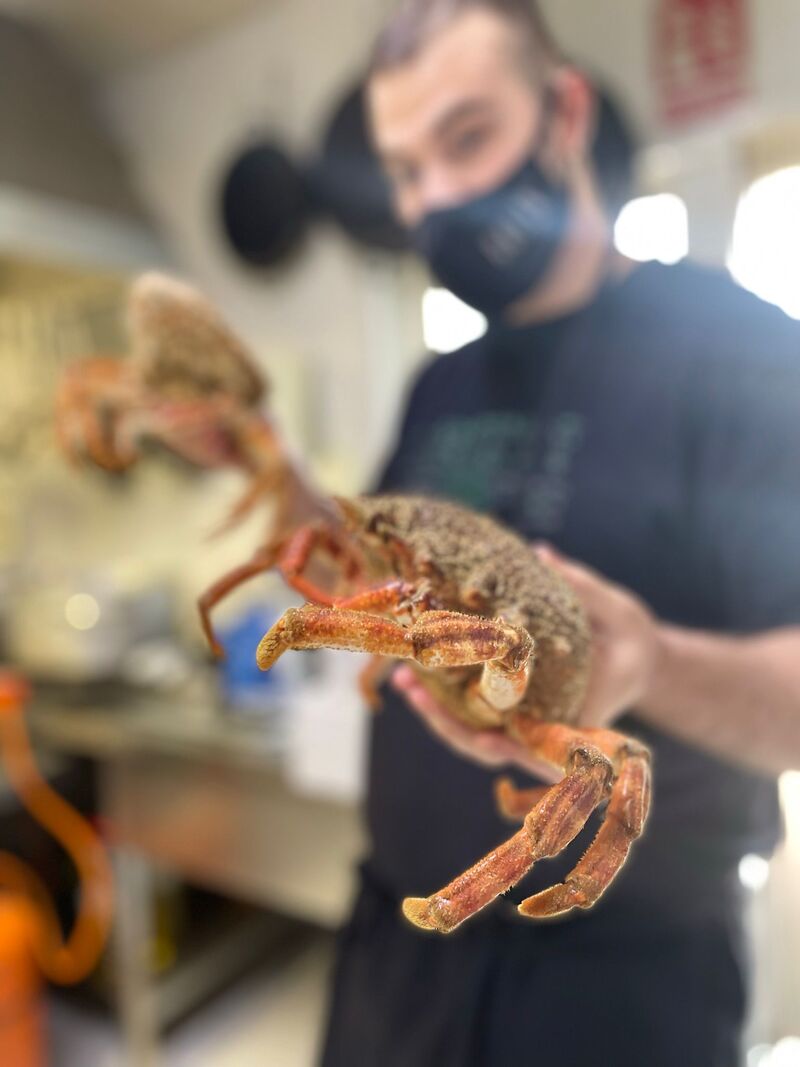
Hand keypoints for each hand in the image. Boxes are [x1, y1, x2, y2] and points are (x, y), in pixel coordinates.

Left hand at [391, 546, 660, 773]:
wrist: (635, 660)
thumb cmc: (632, 640)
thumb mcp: (619, 612)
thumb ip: (583, 589)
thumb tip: (542, 553)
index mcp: (580, 721)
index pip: (541, 748)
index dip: (511, 749)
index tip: (485, 741)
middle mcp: (547, 732)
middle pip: (494, 747)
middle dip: (451, 726)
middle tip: (416, 691)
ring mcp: (524, 726)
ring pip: (475, 735)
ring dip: (437, 713)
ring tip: (404, 680)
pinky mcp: (510, 712)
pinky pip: (472, 715)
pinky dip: (443, 699)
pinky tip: (414, 674)